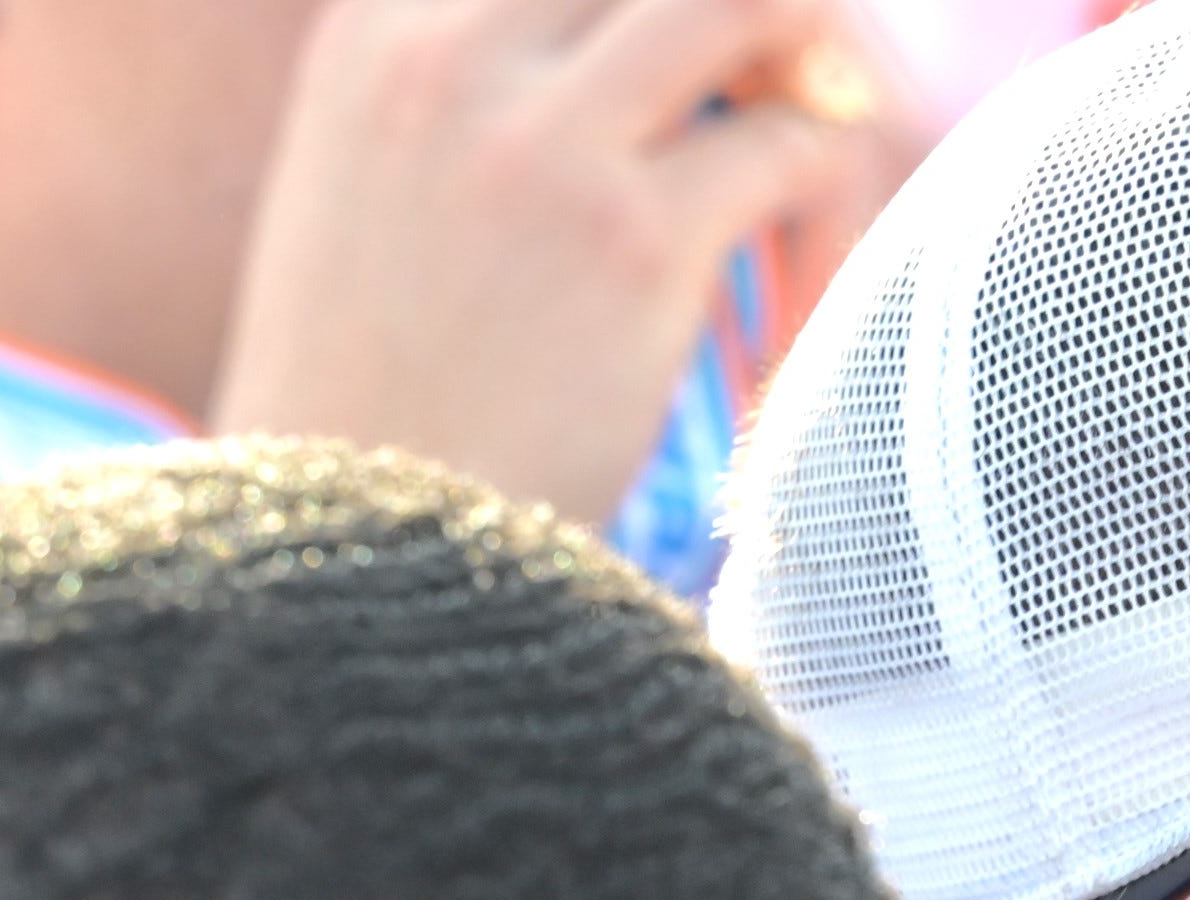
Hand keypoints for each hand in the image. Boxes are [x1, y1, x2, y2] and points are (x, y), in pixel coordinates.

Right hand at [215, 0, 891, 523]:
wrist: (349, 556)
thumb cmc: (382, 403)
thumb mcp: (379, 184)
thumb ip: (477, 91)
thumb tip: (635, 79)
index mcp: (383, 20)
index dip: (686, 10)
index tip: (725, 80)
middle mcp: (454, 45)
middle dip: (774, 16)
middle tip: (808, 109)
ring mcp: (543, 135)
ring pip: (756, 6)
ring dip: (824, 84)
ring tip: (819, 194)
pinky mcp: (633, 239)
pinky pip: (800, 150)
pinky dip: (840, 218)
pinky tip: (799, 324)